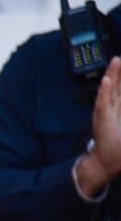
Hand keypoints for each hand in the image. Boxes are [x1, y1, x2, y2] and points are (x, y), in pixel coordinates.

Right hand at [92, 56, 120, 176]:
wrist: (109, 160)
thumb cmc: (120, 146)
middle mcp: (114, 107)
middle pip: (118, 84)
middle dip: (120, 71)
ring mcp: (107, 111)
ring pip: (110, 89)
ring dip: (112, 74)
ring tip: (115, 61)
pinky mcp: (102, 118)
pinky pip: (103, 102)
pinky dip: (104, 91)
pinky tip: (106, 81)